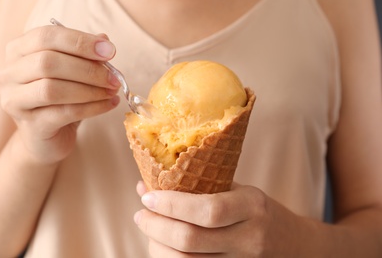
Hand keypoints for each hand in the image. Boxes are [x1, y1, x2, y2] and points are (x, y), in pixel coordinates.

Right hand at [0, 25, 120, 163]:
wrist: (48, 138)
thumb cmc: (60, 100)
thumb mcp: (72, 72)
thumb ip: (84, 54)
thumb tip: (104, 40)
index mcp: (18, 51)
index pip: (46, 36)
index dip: (80, 42)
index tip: (110, 51)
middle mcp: (10, 74)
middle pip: (48, 63)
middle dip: (88, 69)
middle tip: (114, 78)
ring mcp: (16, 101)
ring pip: (53, 89)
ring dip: (90, 89)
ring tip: (112, 91)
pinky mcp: (32, 126)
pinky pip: (65, 113)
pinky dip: (93, 107)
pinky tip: (110, 104)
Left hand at [135, 181, 302, 256]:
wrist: (293, 245)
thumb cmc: (258, 211)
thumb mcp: (237, 190)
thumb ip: (196, 186)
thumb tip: (145, 185)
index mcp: (252, 206)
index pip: (207, 210)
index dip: (172, 204)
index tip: (147, 197)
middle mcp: (249, 238)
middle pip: (191, 240)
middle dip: (156, 227)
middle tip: (141, 215)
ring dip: (158, 247)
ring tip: (149, 231)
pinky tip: (163, 248)